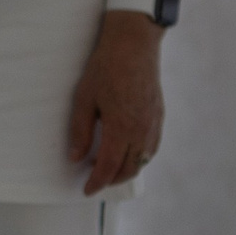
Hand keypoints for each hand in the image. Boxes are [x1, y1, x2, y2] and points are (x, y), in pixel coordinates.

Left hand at [67, 15, 165, 193]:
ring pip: (143, 160)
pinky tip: (128, 154)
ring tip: (108, 169)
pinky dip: (140, 157)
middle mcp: (141, 129)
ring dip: (127, 170)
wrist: (134, 44)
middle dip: (111, 179)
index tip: (87, 190)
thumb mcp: (84, 98)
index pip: (109, 166)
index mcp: (121, 127)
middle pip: (128, 168)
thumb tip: (76, 158)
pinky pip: (152, 147)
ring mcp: (153, 123)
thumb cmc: (105, 68)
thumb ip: (80, 130)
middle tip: (94, 180)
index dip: (97, 182)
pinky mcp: (159, 115)